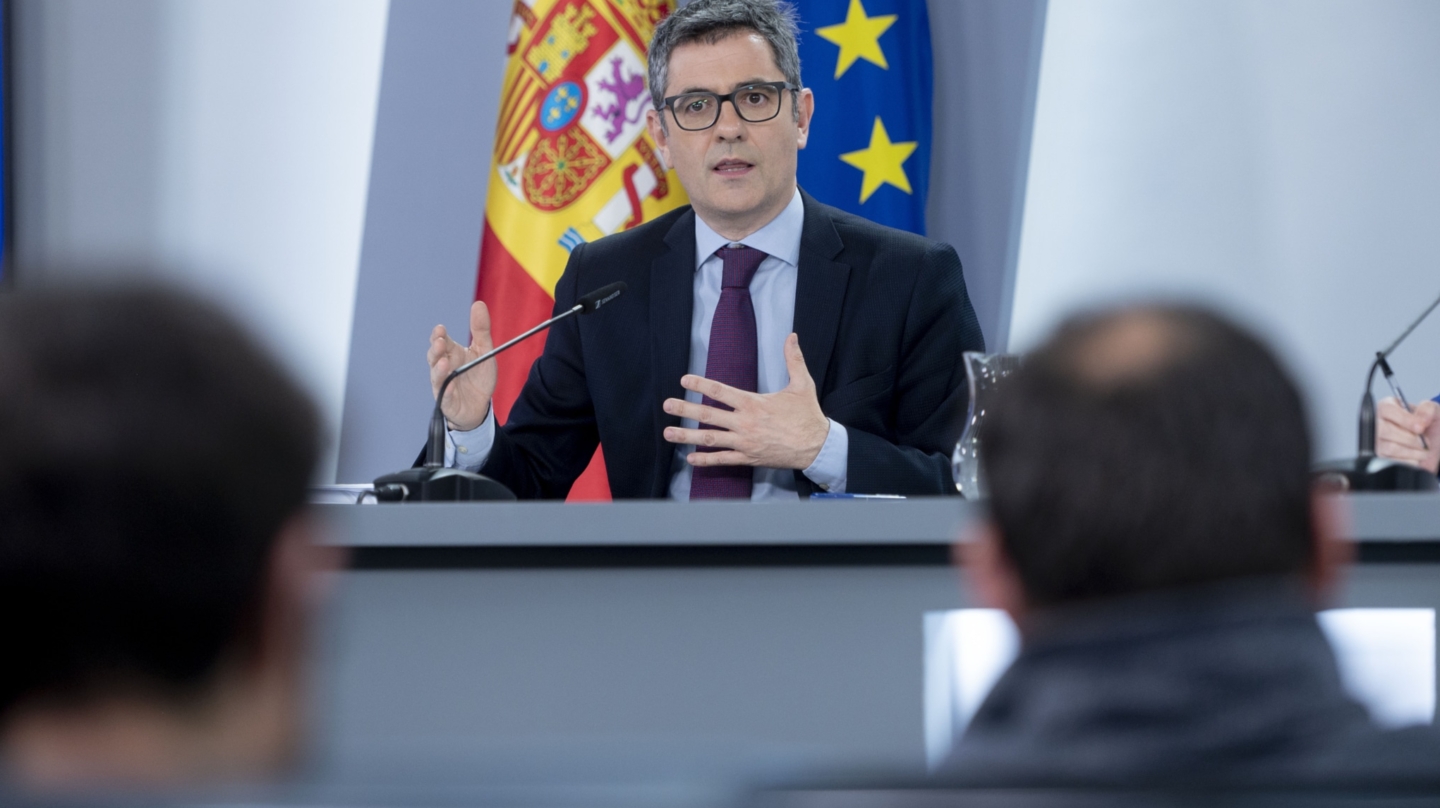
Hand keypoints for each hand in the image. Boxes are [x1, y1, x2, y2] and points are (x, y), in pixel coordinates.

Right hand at [427, 300, 496, 431]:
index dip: (439, 335)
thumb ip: (481, 330)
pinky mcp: (447, 402)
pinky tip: (451, 387)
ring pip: (437, 376)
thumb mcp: (484, 351)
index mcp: (451, 353)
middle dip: (436, 349)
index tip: (441, 329)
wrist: (481, 405)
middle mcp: (443, 368)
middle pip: (434, 357)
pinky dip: (447, 391)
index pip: (441, 342)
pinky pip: (445, 397)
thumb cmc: (478, 377)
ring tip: (445, 362)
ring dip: (439, 369)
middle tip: (440, 342)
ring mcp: (443, 385)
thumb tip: (478, 303)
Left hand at [661, 333, 830, 469]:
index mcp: (753, 403)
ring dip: (687, 436)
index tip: (684, 380)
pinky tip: (690, 458)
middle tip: (667, 405)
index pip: (720, 391)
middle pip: (709, 415)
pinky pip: (723, 459)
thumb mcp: (802, 384)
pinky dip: (705, 460)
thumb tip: (792, 336)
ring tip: (668, 433)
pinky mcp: (748, 458)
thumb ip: (793, 359)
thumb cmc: (808, 415)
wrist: (816, 447)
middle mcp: (745, 423)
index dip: (700, 384)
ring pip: (710, 439)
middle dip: (685, 409)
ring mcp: (744, 442)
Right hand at [1376, 397, 1439, 473]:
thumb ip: (1427, 409)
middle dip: (1410, 438)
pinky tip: (1414, 457)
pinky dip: (1409, 461)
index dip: (1405, 420)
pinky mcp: (1379, 458)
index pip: (1387, 410)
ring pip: (1390, 448)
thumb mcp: (1433, 412)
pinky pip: (1392, 461)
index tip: (1420, 428)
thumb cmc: (1428, 426)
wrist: (1430, 446)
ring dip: (1413, 451)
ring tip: (1423, 450)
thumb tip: (1420, 420)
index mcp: (1387, 408)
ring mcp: (1376, 442)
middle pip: (1385, 430)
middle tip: (1424, 441)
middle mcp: (1376, 424)